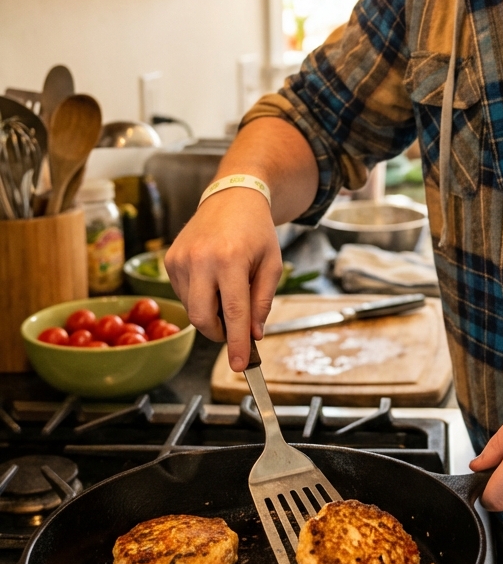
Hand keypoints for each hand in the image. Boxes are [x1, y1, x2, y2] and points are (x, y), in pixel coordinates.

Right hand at [165, 190, 281, 372]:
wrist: (232, 197)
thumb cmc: (256, 230)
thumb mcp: (272, 264)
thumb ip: (263, 301)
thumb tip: (254, 334)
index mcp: (230, 258)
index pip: (233, 312)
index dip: (237, 343)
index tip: (241, 366)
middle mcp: (201, 259)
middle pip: (202, 318)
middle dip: (219, 333)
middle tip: (235, 331)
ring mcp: (180, 259)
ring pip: (192, 309)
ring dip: (211, 312)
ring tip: (228, 288)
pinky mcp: (169, 260)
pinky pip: (183, 295)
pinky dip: (200, 297)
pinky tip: (213, 278)